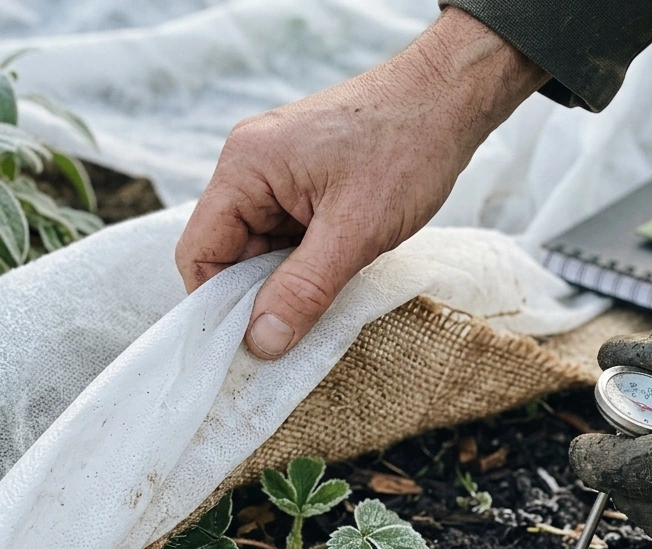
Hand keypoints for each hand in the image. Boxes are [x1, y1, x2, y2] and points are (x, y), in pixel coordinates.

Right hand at [175, 8, 545, 357]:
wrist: (450, 99)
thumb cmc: (406, 149)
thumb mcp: (356, 232)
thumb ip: (303, 289)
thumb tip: (261, 343)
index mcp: (245, 166)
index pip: (200, 251)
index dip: (217, 305)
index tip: (248, 346)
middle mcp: (250, 165)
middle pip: (229, 253)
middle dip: (258, 295)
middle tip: (295, 334)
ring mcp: (278, 171)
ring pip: (263, 248)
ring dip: (289, 280)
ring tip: (328, 296)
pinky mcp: (305, 179)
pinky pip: (289, 234)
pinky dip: (307, 262)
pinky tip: (338, 273)